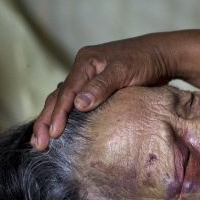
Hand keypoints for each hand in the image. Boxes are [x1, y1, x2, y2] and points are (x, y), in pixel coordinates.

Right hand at [31, 34, 172, 149]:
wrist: (161, 55)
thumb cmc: (144, 61)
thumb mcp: (124, 71)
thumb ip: (102, 86)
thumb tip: (78, 105)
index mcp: (85, 62)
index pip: (66, 92)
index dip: (58, 114)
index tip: (53, 134)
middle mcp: (82, 70)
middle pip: (58, 97)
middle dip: (46, 120)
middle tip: (38, 144)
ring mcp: (88, 79)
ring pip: (63, 101)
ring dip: (50, 120)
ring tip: (40, 142)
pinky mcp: (96, 88)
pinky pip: (74, 103)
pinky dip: (65, 117)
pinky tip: (59, 131)